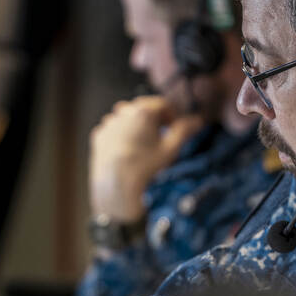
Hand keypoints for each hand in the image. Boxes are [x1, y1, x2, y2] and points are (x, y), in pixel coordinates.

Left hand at [88, 96, 203, 220]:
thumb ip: (185, 130)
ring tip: (144, 146)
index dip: (172, 115)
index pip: (162, 104)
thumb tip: (197, 120)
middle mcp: (122, 113)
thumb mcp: (171, 149)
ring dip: (137, 126)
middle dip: (154, 120)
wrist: (117, 191)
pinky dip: (122, 135)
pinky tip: (128, 152)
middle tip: (162, 137)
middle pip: (143, 109)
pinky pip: (114, 130)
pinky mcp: (98, 137)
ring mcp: (108, 124)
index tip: (175, 128)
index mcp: (142, 111)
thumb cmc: (146, 169)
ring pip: (127, 119)